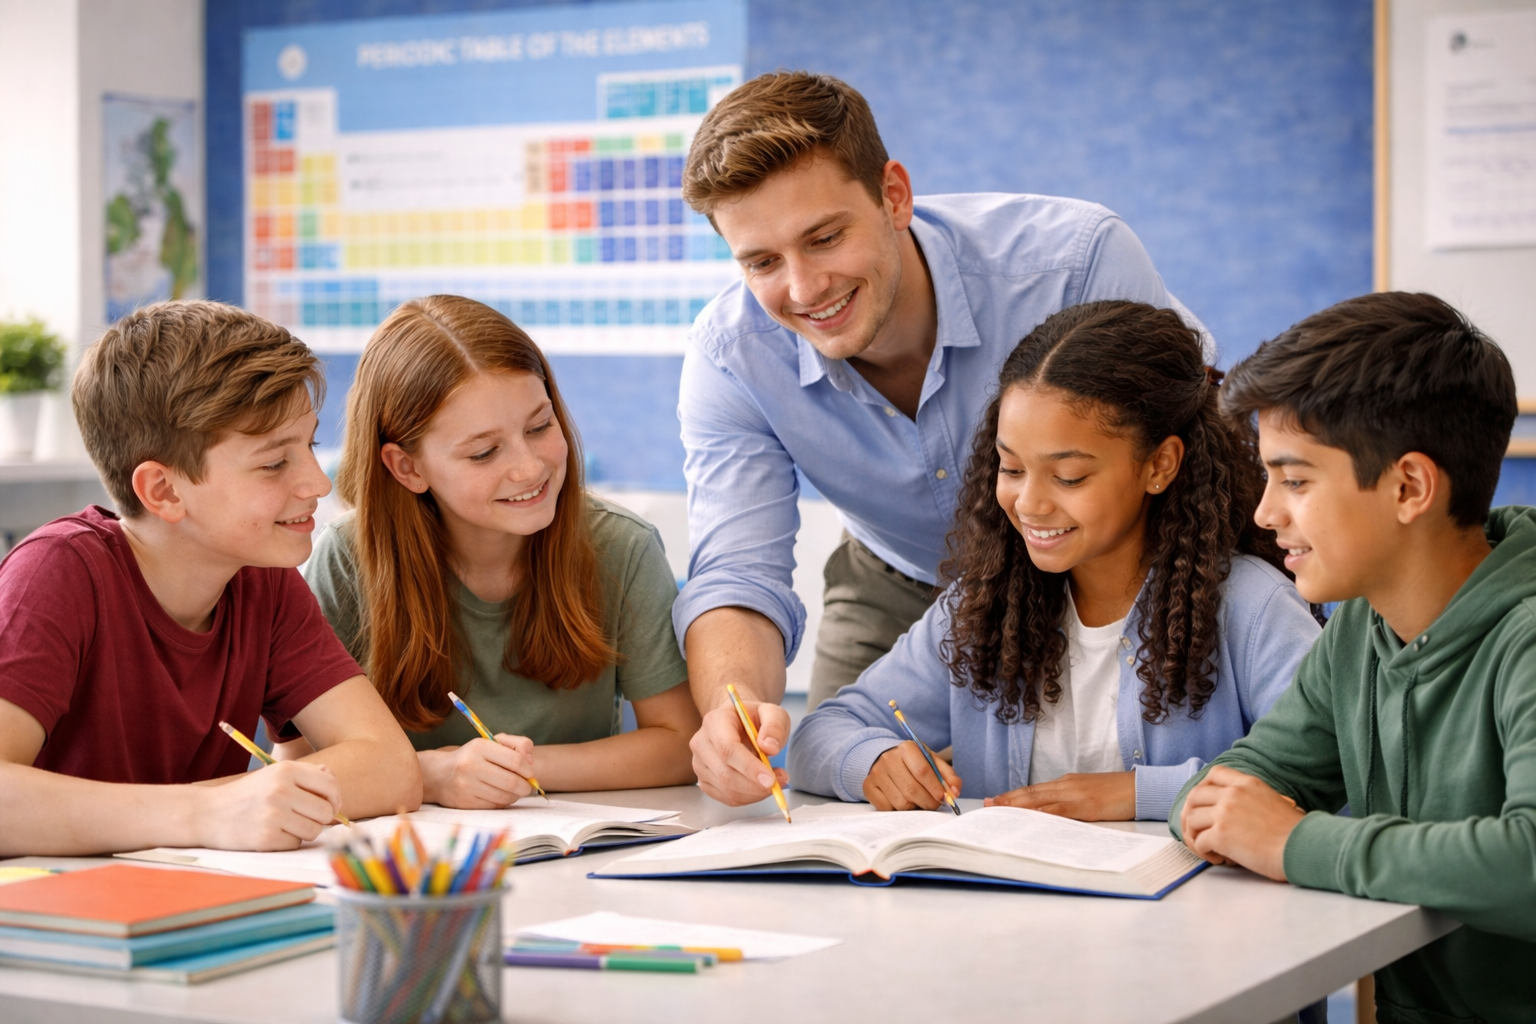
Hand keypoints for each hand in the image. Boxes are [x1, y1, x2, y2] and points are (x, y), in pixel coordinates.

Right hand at [197, 761, 341, 850]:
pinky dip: (288, 841)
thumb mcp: (273, 775)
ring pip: (314, 830)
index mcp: (286, 771)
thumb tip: (332, 779)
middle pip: (326, 811)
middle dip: (320, 818)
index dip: (336, 798)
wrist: (207, 814)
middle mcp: (281, 790)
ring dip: (304, 831)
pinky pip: (296, 843)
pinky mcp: (266, 838)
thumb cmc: (247, 795)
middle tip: (305, 817)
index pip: (330, 784)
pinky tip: (272, 833)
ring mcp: (273, 815)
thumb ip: (305, 774)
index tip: (331, 805)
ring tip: (287, 824)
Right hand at [419, 735, 535, 808]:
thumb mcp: (493, 742)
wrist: (440, 774)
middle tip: (528, 786)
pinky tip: (501, 795)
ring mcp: (466, 786)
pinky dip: (503, 802)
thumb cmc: (473, 756)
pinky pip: (494, 806)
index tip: (530, 773)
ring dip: (516, 795)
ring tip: (515, 790)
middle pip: (511, 781)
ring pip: (504, 796)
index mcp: (479, 747)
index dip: (528, 769)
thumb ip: (517, 744)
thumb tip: (530, 761)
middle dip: (525, 786)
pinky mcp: (465, 803)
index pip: (515, 760)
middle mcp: (471, 766)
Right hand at [689, 699, 789, 805]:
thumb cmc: (754, 718)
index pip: (727, 749)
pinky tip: (759, 786)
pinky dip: (748, 798)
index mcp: (715, 721)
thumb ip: (774, 726)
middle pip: (725, 774)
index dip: (749, 768)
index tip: (771, 779)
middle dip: (755, 785)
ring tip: (774, 781)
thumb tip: (770, 748)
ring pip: (727, 790)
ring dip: (755, 793)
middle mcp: (701, 743)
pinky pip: (726, 798)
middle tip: (780, 780)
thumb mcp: (772, 712)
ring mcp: (699, 763)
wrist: (737, 723)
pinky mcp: (704, 780)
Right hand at [863, 741, 961, 810]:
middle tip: (934, 805)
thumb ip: (948, 776)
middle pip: (912, 789)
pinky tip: (903, 801)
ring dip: (914, 808)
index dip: (935, 788)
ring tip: (919, 802)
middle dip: (928, 802)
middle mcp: (889, 759)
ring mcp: (876, 773)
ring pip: (901, 802)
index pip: (922, 771)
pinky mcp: (868, 786)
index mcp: (907, 749)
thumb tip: (954, 792)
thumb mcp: (933, 762)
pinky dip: (898, 810)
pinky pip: (887, 808)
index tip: (943, 798)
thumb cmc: (914, 763)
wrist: (887, 759)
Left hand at [984, 771, 1134, 820]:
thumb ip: (1071, 804)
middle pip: (1030, 793)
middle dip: (1007, 799)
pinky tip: (1031, 816)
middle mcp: (1066, 785)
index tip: (995, 801)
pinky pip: (1061, 809)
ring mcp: (1075, 793)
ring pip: (1040, 799)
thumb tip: (1052, 816)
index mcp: (1066, 784)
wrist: (1140, 788)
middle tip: (986, 805)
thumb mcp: (1089, 797)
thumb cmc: (1117, 794)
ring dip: (1017, 805)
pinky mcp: (1086, 804)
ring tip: (998, 810)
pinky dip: (1044, 812)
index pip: (1034, 790)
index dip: (1013, 796)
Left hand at [1179, 765, 1304, 880]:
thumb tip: (1239, 811)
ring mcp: (1224, 812)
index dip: (1203, 788)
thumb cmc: (1295, 832)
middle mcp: (1233, 794)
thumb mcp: (1274, 800)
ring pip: (1191, 819)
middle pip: (1194, 796)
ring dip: (1194, 835)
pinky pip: (1199, 841)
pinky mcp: (1221, 834)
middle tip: (1196, 830)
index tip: (1204, 803)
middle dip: (1190, 813)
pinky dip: (1203, 852)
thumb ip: (1252, 799)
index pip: (1214, 774)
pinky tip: (1218, 859)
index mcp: (1247, 783)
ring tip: (1207, 848)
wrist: (1302, 847)